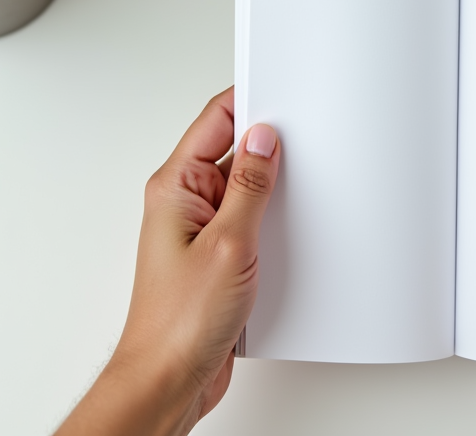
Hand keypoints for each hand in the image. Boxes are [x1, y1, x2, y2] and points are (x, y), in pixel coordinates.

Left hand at [55, 88, 280, 435]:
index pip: (215, 120)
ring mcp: (202, 229)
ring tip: (300, 192)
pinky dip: (274, 219)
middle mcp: (185, 202)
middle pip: (232, 150)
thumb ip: (249, 187)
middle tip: (305, 143)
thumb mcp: (229, 243)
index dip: (251, 101)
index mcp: (175, 186)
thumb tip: (264, 140)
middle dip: (270, 145)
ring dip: (274, 188)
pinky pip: (251, 220)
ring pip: (246, 187)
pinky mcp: (218, 254)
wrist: (170, 379)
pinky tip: (292, 230)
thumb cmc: (179, 322)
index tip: (285, 95)